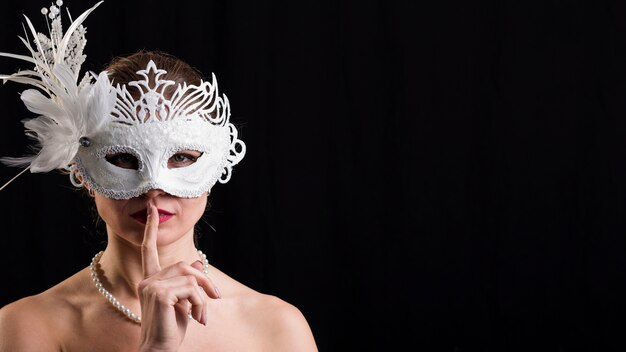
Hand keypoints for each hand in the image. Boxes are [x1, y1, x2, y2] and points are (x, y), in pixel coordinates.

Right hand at [138, 204, 219, 351]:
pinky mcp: (160, 294)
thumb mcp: (185, 302)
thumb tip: (199, 264)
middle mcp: (147, 280)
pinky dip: (200, 304)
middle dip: (205, 282)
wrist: (160, 350)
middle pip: (185, 265)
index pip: (148, 249)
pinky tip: (198, 319)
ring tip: (202, 315)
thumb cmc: (171, 329)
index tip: (151, 208)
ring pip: (191, 277)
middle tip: (216, 299)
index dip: (150, 228)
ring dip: (204, 296)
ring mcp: (151, 286)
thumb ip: (189, 282)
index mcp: (150, 279)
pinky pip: (192, 290)